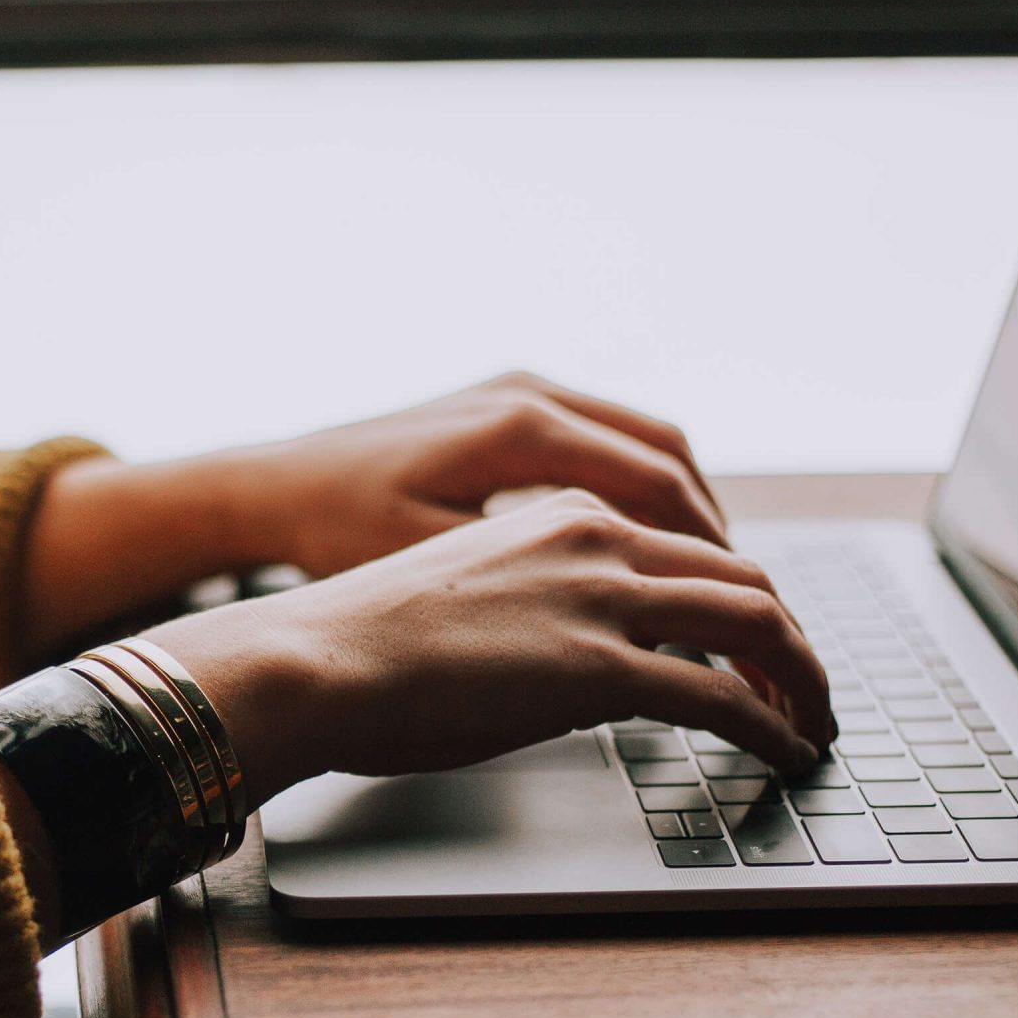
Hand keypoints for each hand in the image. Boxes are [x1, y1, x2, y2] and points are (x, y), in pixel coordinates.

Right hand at [140, 489, 832, 805]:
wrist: (312, 659)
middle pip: (743, 577)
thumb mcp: (467, 594)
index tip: (757, 646)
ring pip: (756, 622)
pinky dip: (772, 725)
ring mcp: (601, 598)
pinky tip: (784, 752)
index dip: (741, 600)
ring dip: (802, 679)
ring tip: (814, 724)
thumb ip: (536, 607)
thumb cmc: (360, 643)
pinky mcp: (599, 667)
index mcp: (562, 513)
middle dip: (792, 639)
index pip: (688, 546)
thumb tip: (572, 667)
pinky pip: (724, 696)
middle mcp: (595, 537)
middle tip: (808, 689)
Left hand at [211, 371, 725, 579]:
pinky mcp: (504, 403)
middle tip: (745, 599)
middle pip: (666, 455)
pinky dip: (641, 488)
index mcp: (521, 428)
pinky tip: (645, 545)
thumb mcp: (437, 568)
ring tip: (708, 577)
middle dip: (713, 531)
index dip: (710, 553)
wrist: (272, 487)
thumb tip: (633, 627)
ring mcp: (518, 390)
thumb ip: (536, 587)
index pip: (658, 485)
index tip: (740, 609)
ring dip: (683, 506)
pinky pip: (604, 438)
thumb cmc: (337, 534)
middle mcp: (530, 393)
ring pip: (643, 441)